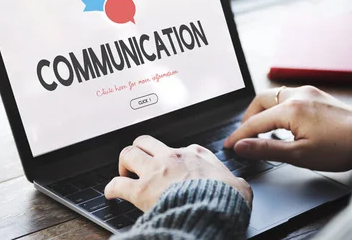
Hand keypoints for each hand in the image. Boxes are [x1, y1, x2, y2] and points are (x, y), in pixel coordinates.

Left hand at [105, 135, 252, 211]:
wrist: (212, 210)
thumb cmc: (225, 199)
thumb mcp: (239, 186)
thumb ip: (236, 182)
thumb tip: (240, 187)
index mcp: (196, 154)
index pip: (181, 148)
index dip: (175, 157)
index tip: (174, 166)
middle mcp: (173, 157)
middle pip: (147, 141)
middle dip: (140, 149)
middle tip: (140, 162)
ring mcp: (155, 171)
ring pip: (129, 153)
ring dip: (124, 162)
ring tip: (124, 172)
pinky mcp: (142, 190)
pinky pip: (117, 184)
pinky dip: (111, 187)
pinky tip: (111, 193)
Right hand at [223, 86, 351, 171]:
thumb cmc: (340, 148)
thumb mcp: (300, 155)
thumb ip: (267, 149)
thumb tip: (242, 146)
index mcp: (291, 109)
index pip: (255, 122)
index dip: (239, 135)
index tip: (229, 146)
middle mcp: (297, 94)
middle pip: (260, 100)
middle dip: (248, 117)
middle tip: (244, 136)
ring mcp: (308, 92)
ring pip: (274, 96)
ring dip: (263, 111)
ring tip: (261, 131)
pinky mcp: (316, 95)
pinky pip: (288, 96)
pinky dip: (278, 107)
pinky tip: (282, 123)